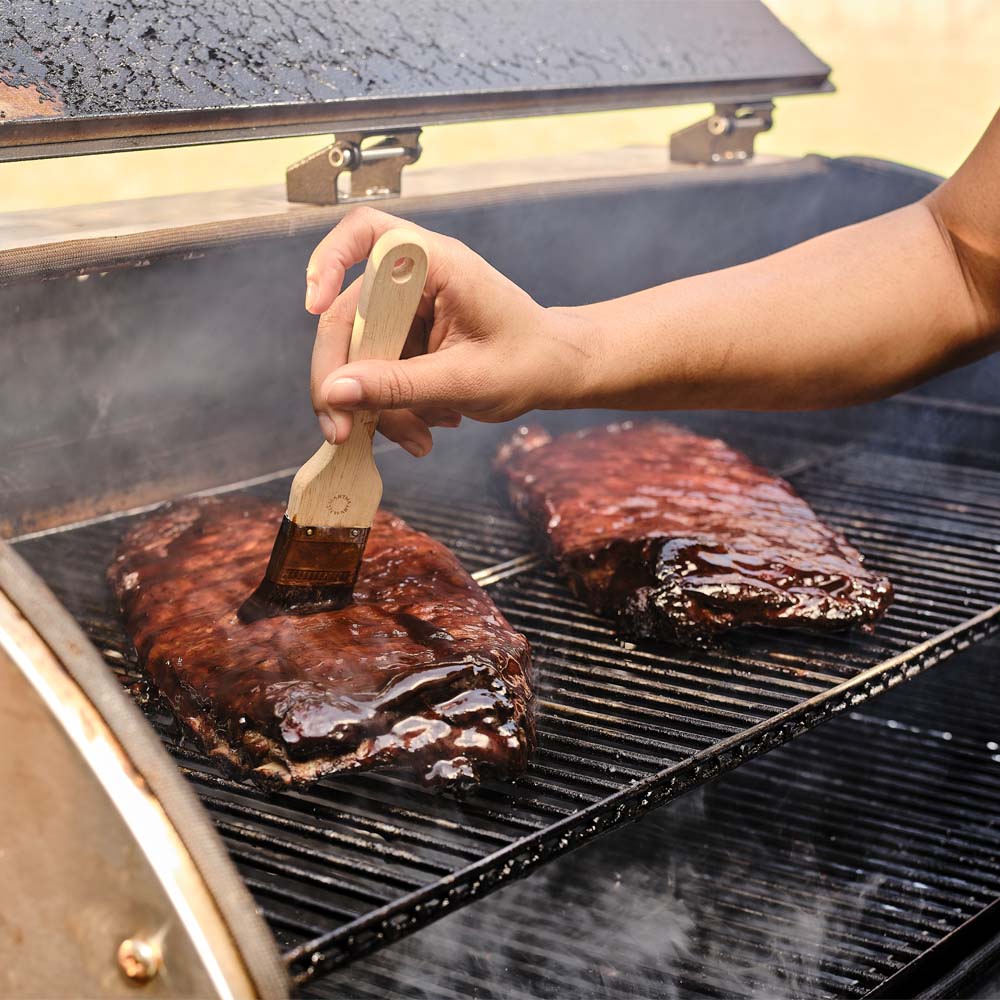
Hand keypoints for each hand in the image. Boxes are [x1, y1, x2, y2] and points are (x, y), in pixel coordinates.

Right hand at [305, 207, 592, 455]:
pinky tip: (427, 431)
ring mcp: (408, 312)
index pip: (366, 233)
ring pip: (359, 356)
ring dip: (377, 407)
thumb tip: (335, 392)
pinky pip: (377, 375)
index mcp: (438, 265)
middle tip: (340, 430)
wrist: (557, 373)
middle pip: (347, 314)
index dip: (328, 259)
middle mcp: (416, 280)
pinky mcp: (407, 341)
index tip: (313, 306)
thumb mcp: (466, 381)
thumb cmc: (528, 363)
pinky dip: (393, 409)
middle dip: (339, 379)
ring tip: (418, 439)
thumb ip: (399, 386)